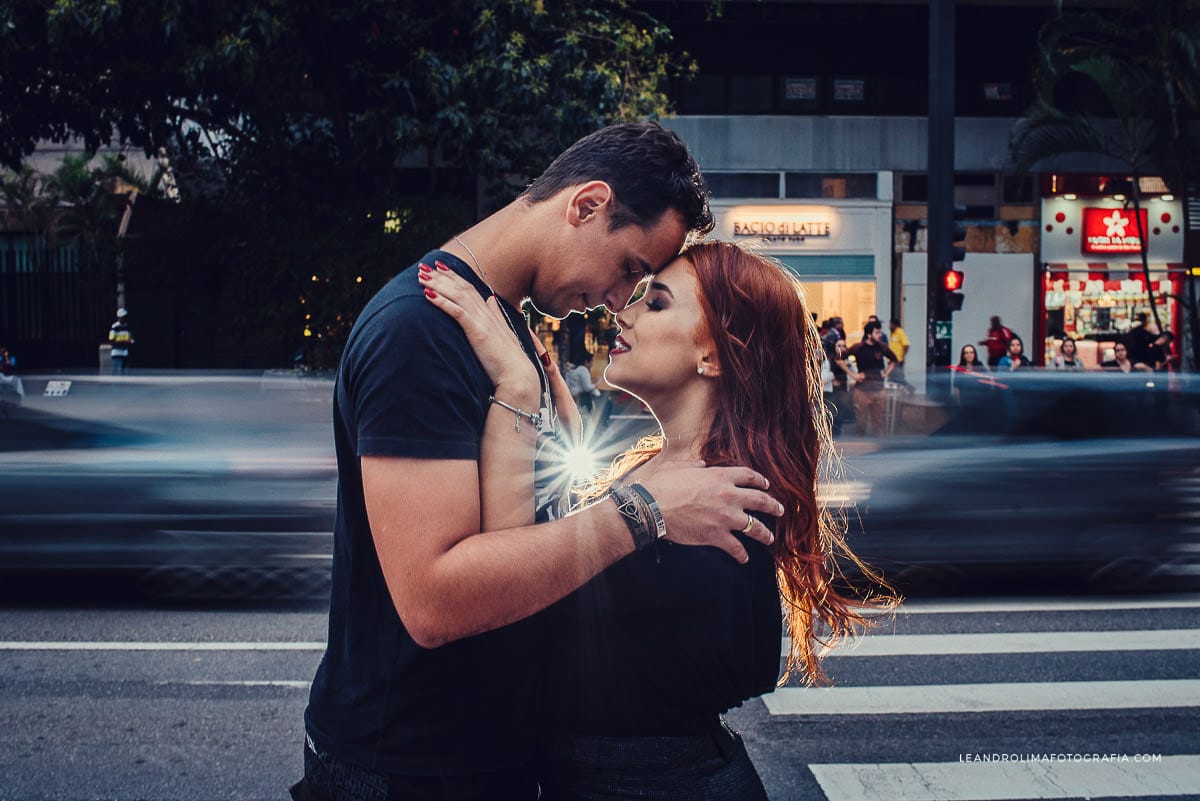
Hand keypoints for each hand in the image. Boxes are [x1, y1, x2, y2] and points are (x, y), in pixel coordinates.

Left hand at [419, 262, 537, 393]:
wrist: (518, 375)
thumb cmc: (509, 360)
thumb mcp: (503, 332)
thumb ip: (496, 314)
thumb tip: (491, 299)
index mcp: (490, 313)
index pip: (470, 289)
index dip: (454, 277)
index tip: (440, 268)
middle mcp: (486, 313)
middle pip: (461, 288)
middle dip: (441, 275)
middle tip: (424, 266)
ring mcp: (482, 321)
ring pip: (457, 295)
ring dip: (438, 284)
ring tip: (421, 277)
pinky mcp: (477, 332)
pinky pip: (457, 312)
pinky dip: (442, 302)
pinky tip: (428, 295)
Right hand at [638, 461, 781, 562]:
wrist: (653, 508)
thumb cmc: (662, 486)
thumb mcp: (679, 467)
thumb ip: (694, 465)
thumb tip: (701, 464)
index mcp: (720, 477)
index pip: (748, 476)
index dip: (760, 480)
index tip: (766, 484)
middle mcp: (728, 496)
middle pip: (760, 500)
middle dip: (773, 505)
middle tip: (780, 510)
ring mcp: (725, 517)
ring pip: (755, 526)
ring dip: (764, 533)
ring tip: (770, 538)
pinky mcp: (717, 536)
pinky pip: (736, 547)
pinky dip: (741, 555)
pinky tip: (744, 558)